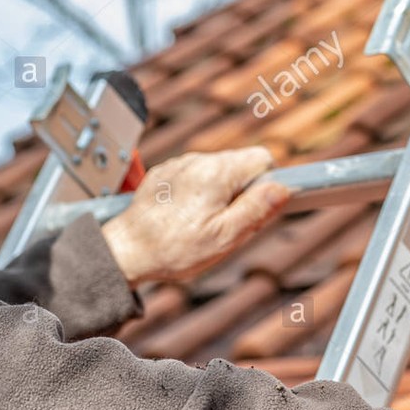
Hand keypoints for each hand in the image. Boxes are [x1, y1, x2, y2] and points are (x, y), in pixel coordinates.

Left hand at [102, 147, 289, 286]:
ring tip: (205, 222)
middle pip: (241, 164)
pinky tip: (188, 216)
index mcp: (217, 173)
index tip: (257, 208)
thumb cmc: (174, 248)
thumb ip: (257, 210)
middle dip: (244, 190)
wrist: (126, 251)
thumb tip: (282, 189)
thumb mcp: (225, 237)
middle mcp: (197, 161)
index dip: (268, 184)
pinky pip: (196, 176)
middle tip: (230, 223)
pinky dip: (200, 193)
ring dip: (222, 192)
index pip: (263, 159)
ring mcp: (179, 164)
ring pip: (219, 170)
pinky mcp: (166, 173)